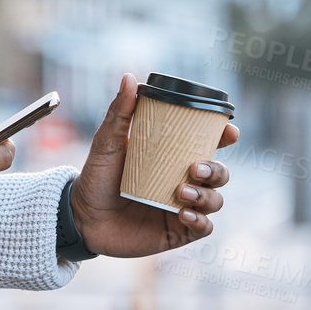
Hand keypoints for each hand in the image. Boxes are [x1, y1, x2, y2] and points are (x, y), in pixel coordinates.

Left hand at [68, 73, 238, 258]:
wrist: (81, 216)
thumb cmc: (97, 177)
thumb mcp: (107, 142)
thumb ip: (120, 112)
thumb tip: (129, 78)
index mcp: (172, 157)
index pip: (208, 145)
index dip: (224, 138)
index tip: (228, 131)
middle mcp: (182, 181)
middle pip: (219, 173)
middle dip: (217, 170)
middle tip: (195, 168)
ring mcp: (182, 207)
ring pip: (215, 200)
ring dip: (206, 195)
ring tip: (180, 192)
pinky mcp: (177, 231)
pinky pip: (204, 227)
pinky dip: (200, 220)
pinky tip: (184, 214)